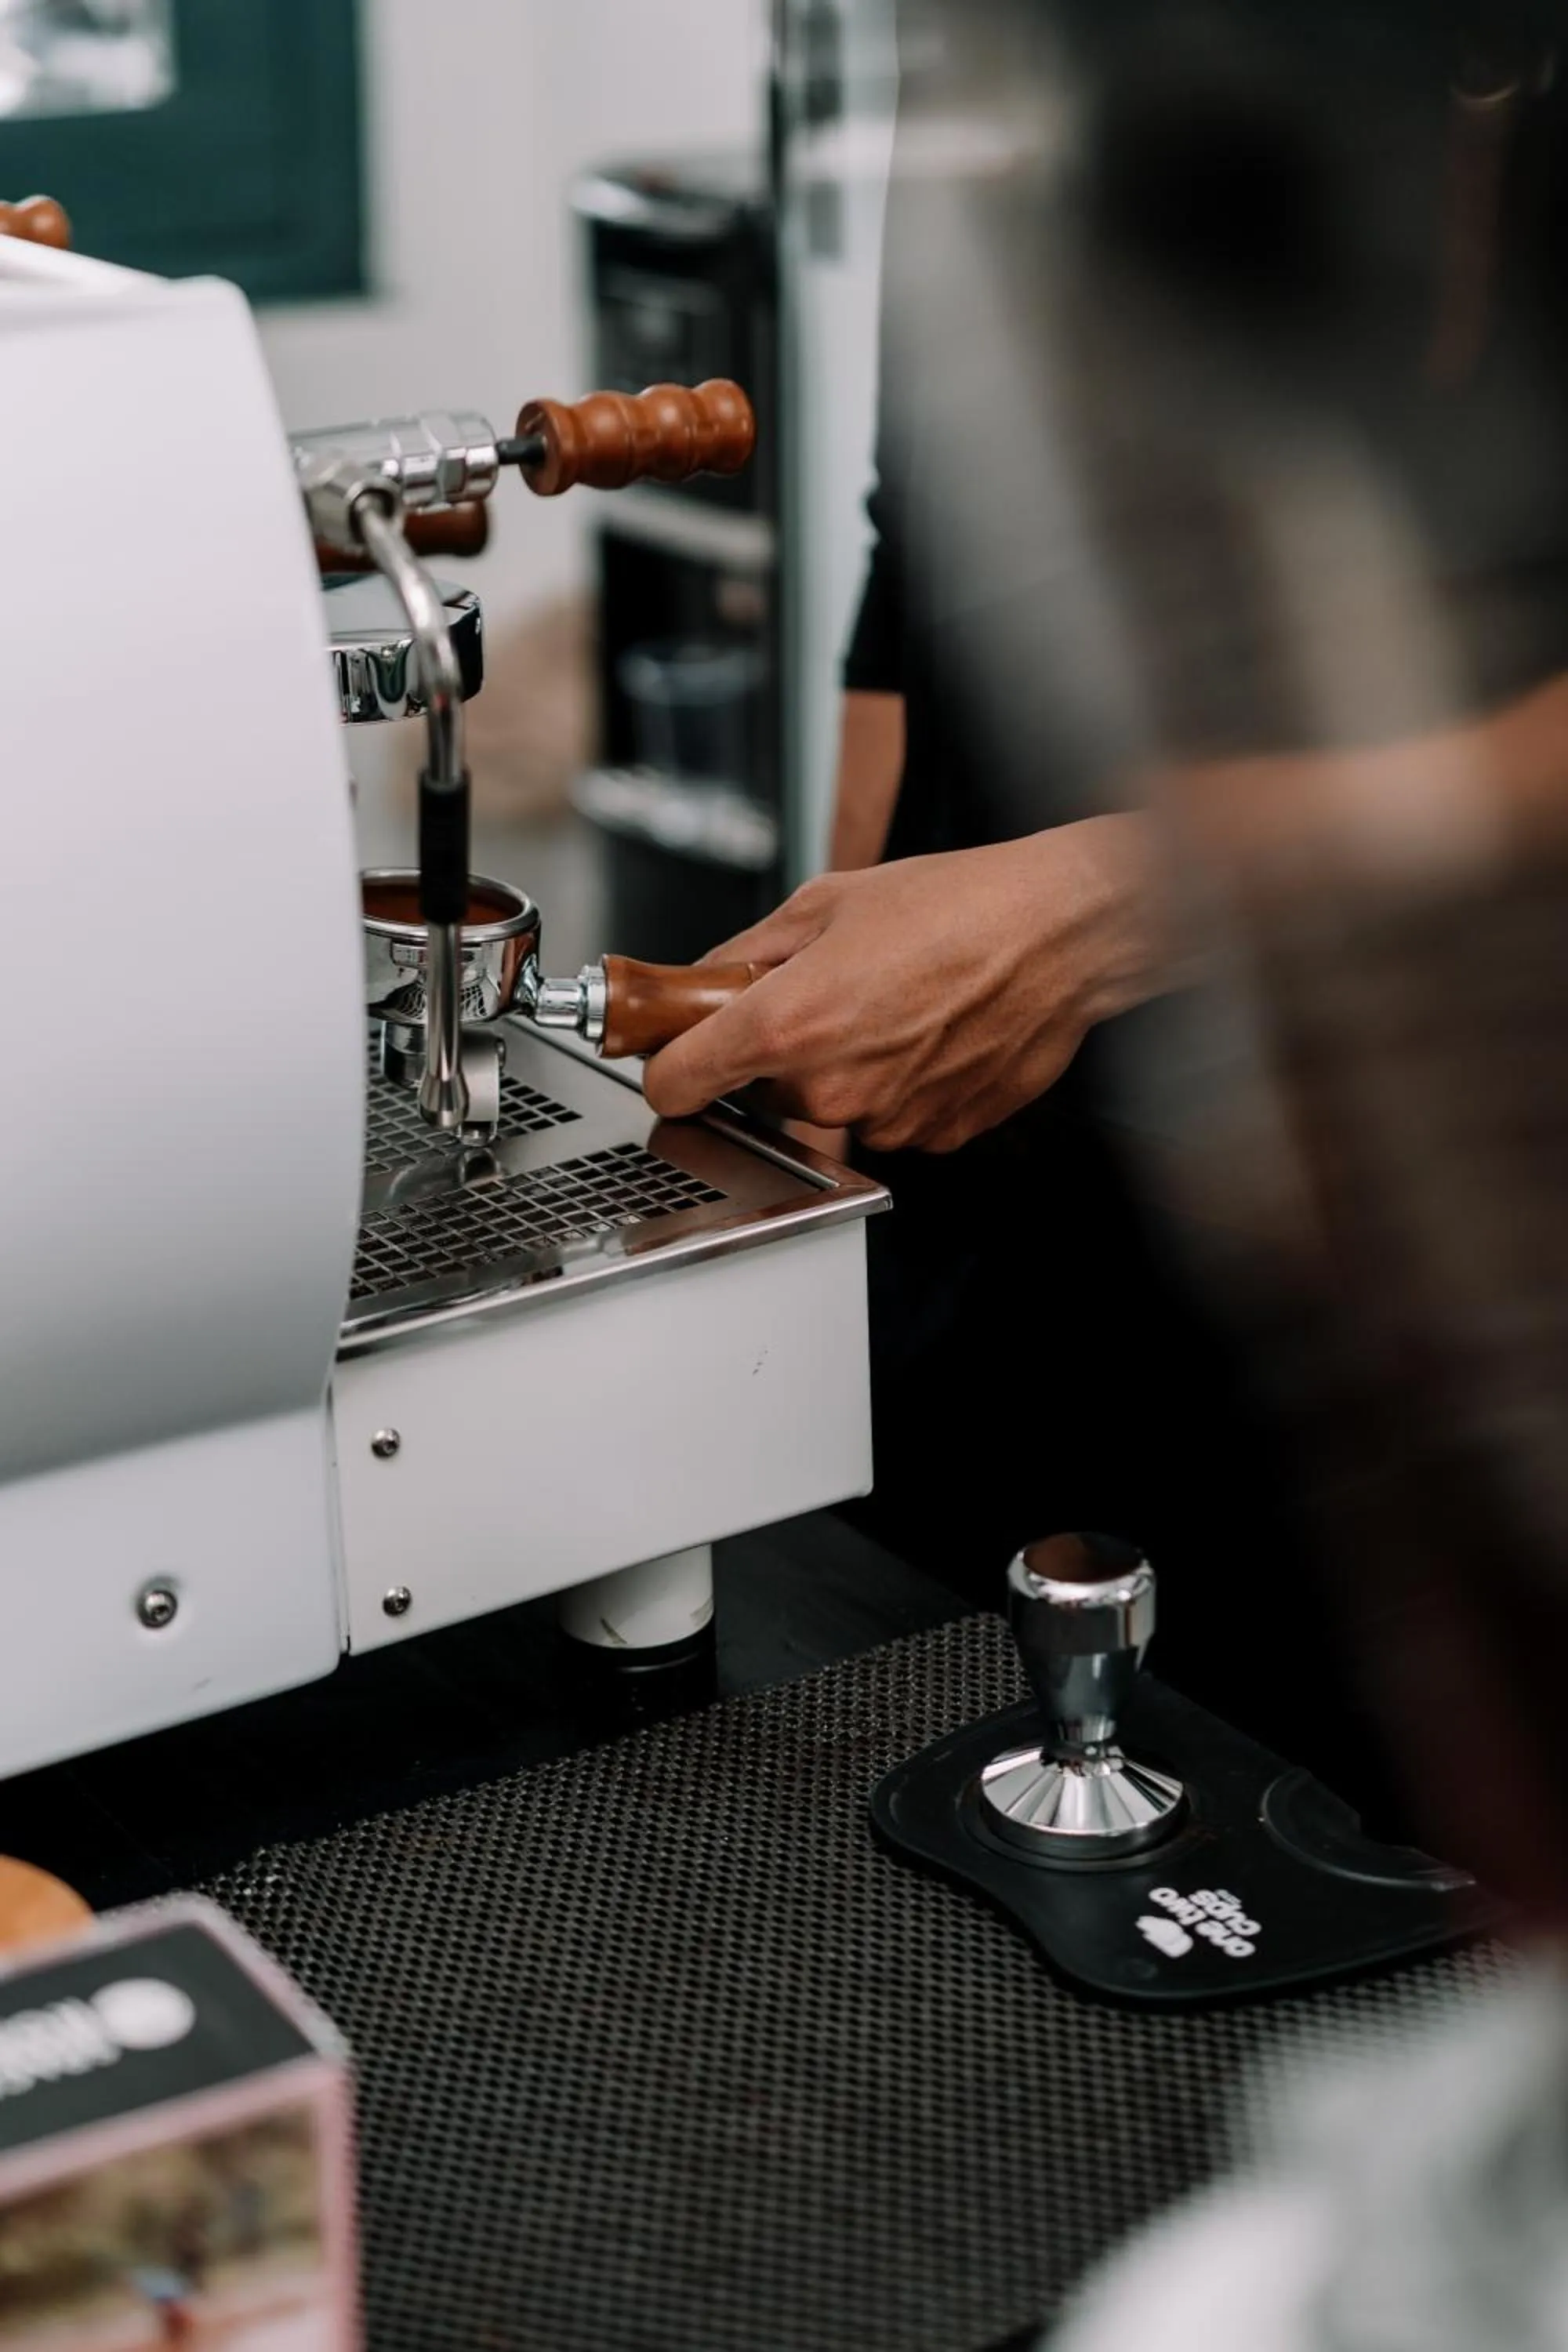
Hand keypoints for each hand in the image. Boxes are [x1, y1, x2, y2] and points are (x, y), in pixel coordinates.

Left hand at [642, 815, 1165, 1152]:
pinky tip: (926, 1033)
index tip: (671, 1052)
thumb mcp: (826, 901)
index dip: (666, 1064)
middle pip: (756, 1092)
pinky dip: (894, 1084)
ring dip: (839, 1068)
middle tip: (824, 992)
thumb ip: (745, 951)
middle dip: (773, 1050)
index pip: (675, 1084)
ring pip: (825, 1106)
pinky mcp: (932, 1135)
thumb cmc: (960, 907)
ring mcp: (883, 1119)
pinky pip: (886, 1117)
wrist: (1061, 935)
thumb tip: (702, 979)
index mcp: (784, 1025)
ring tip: (891, 1005)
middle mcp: (828, 1087)